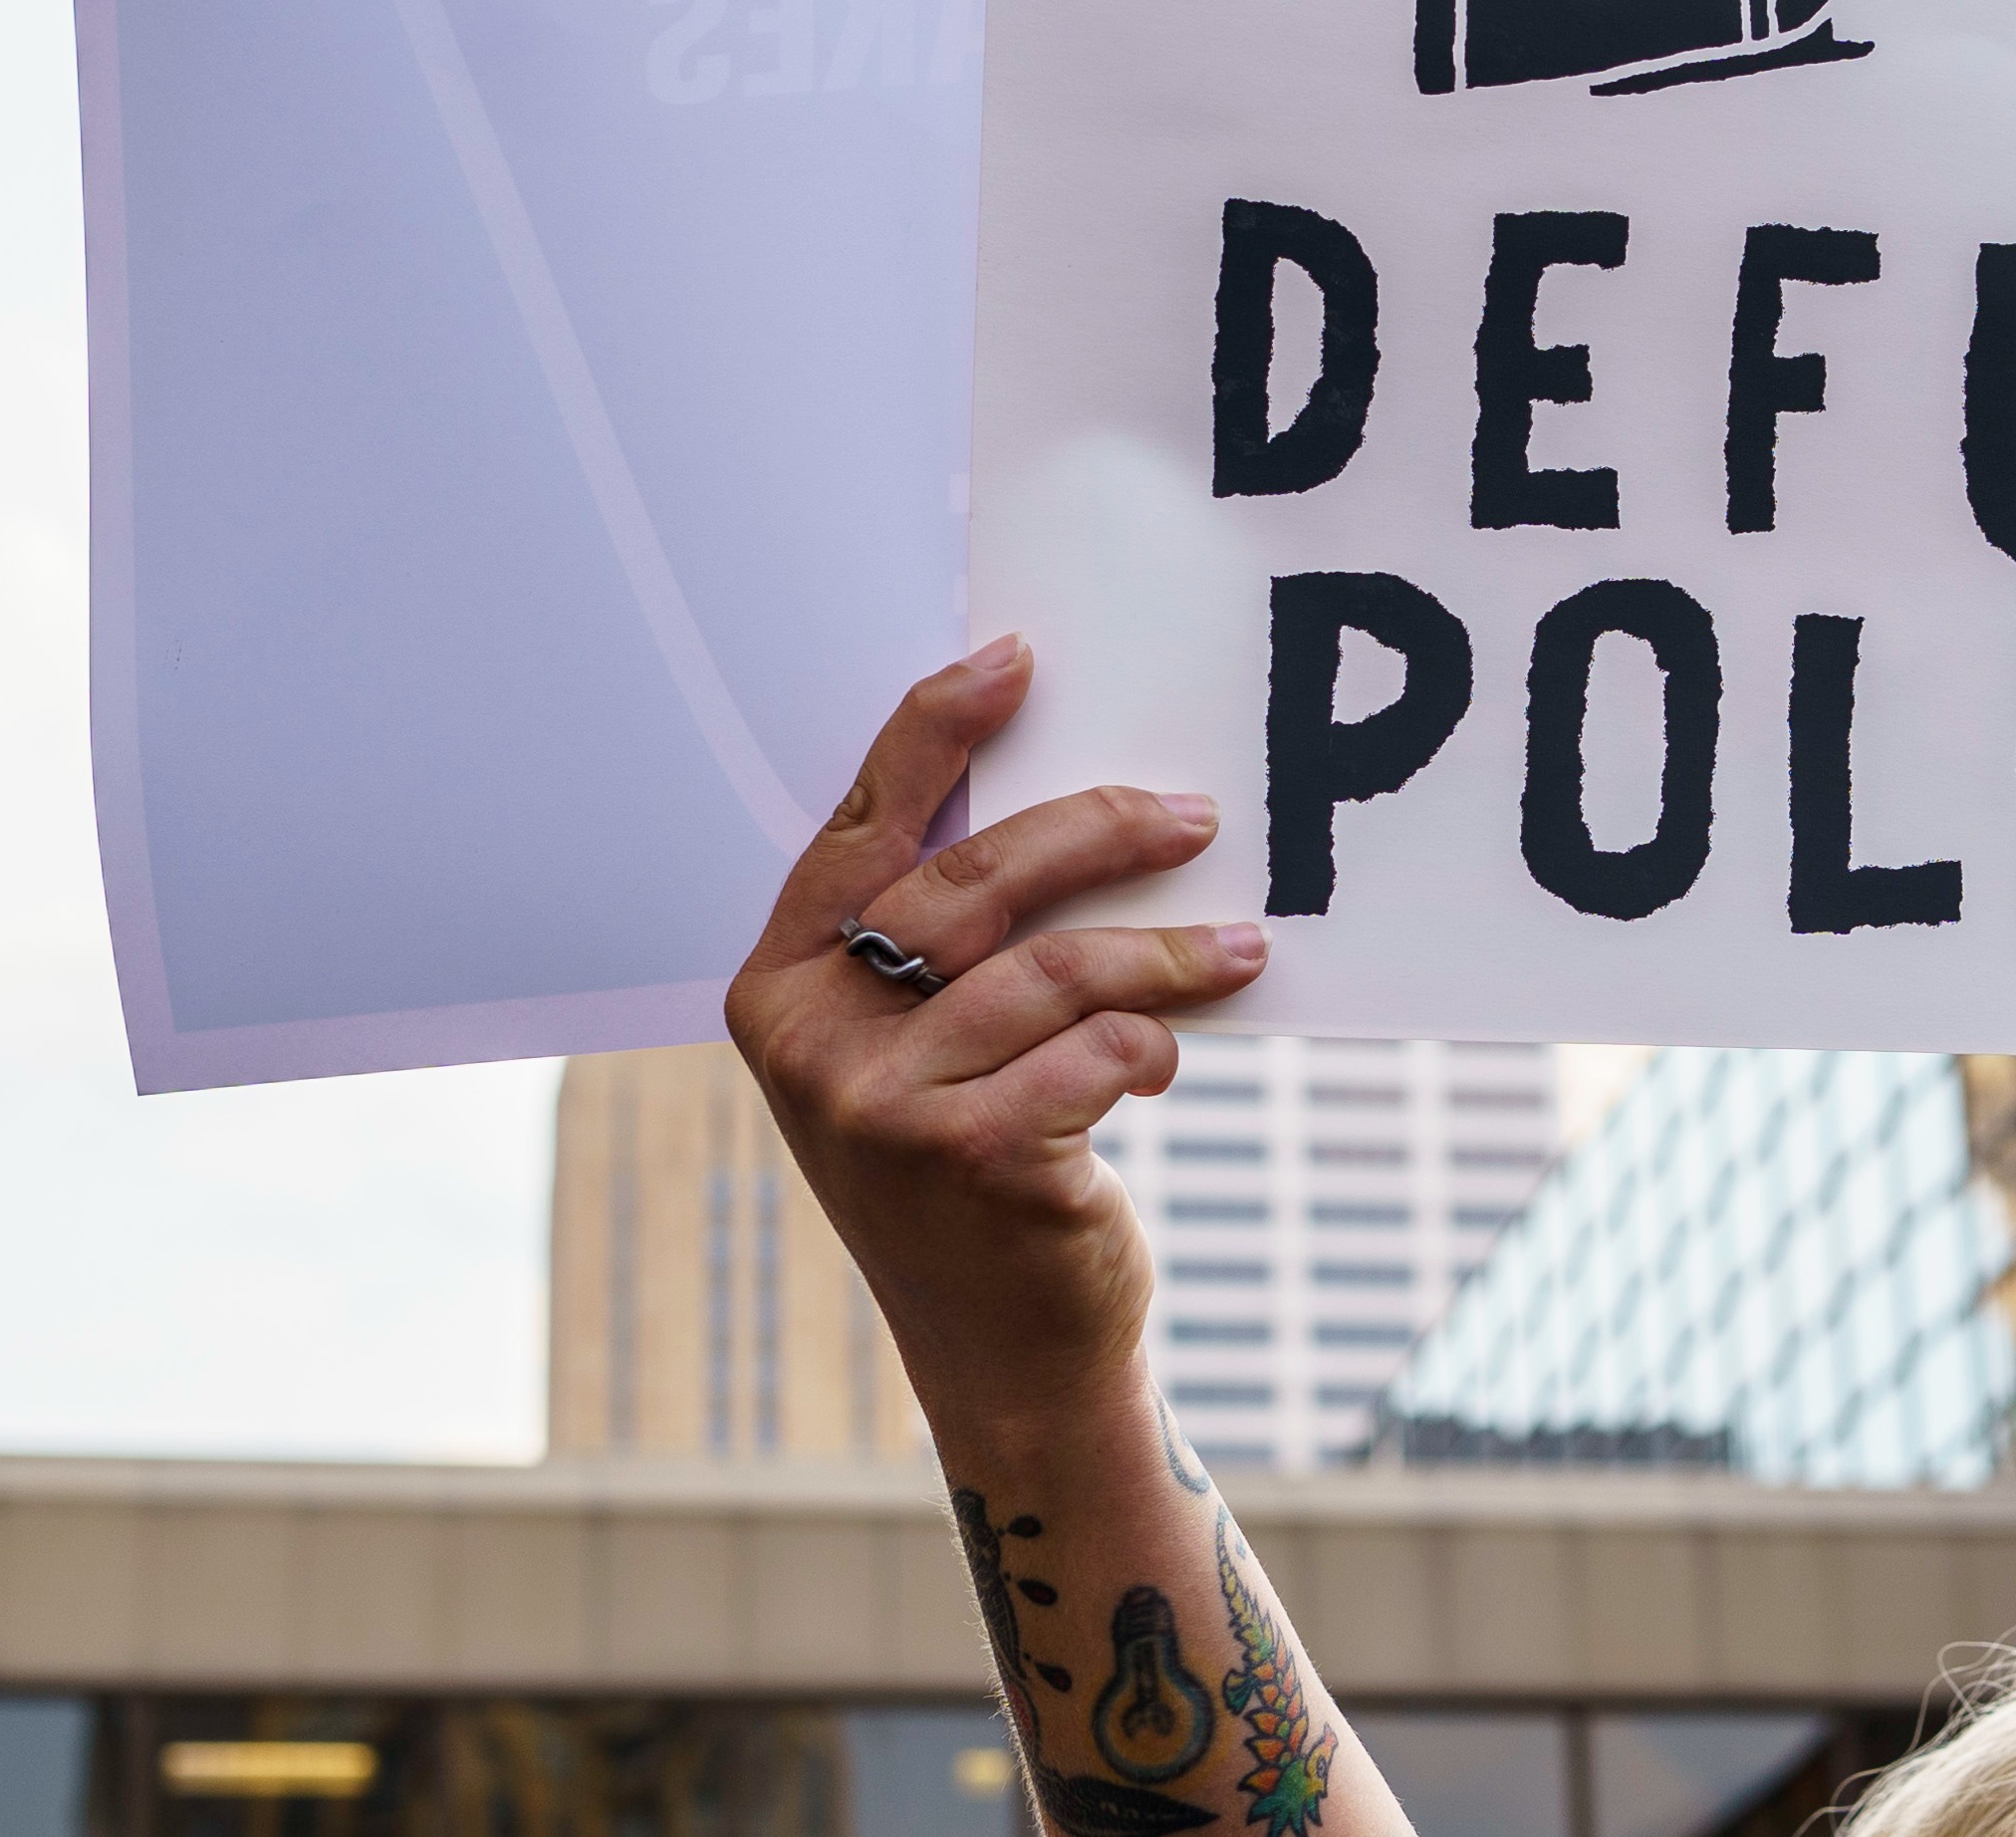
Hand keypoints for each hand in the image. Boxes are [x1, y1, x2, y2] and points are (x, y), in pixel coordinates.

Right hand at [725, 635, 1265, 1436]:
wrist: (1006, 1357)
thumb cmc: (973, 1174)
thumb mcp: (916, 1055)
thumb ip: (941, 948)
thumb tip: (1062, 801)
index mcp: (776, 992)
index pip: (860, 829)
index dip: (934, 731)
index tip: (1016, 658)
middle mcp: (809, 1044)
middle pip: (972, 882)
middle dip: (1100, 832)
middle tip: (1193, 815)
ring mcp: (881, 1106)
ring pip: (1056, 968)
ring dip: (1168, 952)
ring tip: (1240, 953)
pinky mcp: (971, 1156)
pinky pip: (1097, 1049)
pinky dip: (1151, 1043)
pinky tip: (1164, 1062)